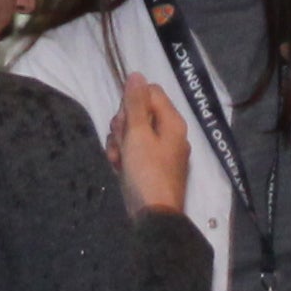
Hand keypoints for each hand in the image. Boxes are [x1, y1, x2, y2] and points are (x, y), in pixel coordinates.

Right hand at [111, 78, 195, 218]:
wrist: (153, 216)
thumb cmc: (146, 172)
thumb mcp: (138, 134)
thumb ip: (136, 104)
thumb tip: (137, 74)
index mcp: (172, 122)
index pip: (150, 92)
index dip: (132, 102)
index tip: (125, 120)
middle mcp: (169, 133)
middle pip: (139, 112)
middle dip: (122, 126)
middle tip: (121, 143)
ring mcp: (159, 151)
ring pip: (131, 132)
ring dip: (119, 143)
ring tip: (118, 160)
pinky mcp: (149, 166)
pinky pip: (132, 151)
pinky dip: (123, 157)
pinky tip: (118, 168)